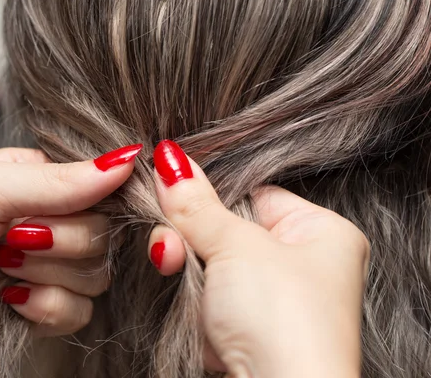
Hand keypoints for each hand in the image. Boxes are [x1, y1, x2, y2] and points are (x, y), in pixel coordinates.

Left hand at [0, 145, 142, 369]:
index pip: (101, 189)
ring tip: (0, 266)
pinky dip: (46, 309)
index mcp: (36, 182)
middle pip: (102, 237)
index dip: (93, 205)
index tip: (58, 213)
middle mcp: (45, 222)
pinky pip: (77, 313)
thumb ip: (60, 181)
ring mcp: (42, 267)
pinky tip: (8, 299)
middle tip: (10, 240)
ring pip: (95, 277)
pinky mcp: (36, 308)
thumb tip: (124, 160)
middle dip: (58, 244)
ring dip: (48, 276)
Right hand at [148, 141, 368, 376]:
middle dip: (190, 236)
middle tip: (169, 242)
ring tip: (171, 267)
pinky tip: (191, 309)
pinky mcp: (250, 331)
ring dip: (185, 268)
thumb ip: (197, 204)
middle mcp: (302, 265)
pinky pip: (210, 300)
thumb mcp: (236, 247)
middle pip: (226, 230)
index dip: (212, 193)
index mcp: (320, 233)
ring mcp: (274, 301)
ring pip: (212, 266)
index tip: (172, 186)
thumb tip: (170, 158)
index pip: (254, 193)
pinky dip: (194, 303)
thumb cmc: (283, 318)